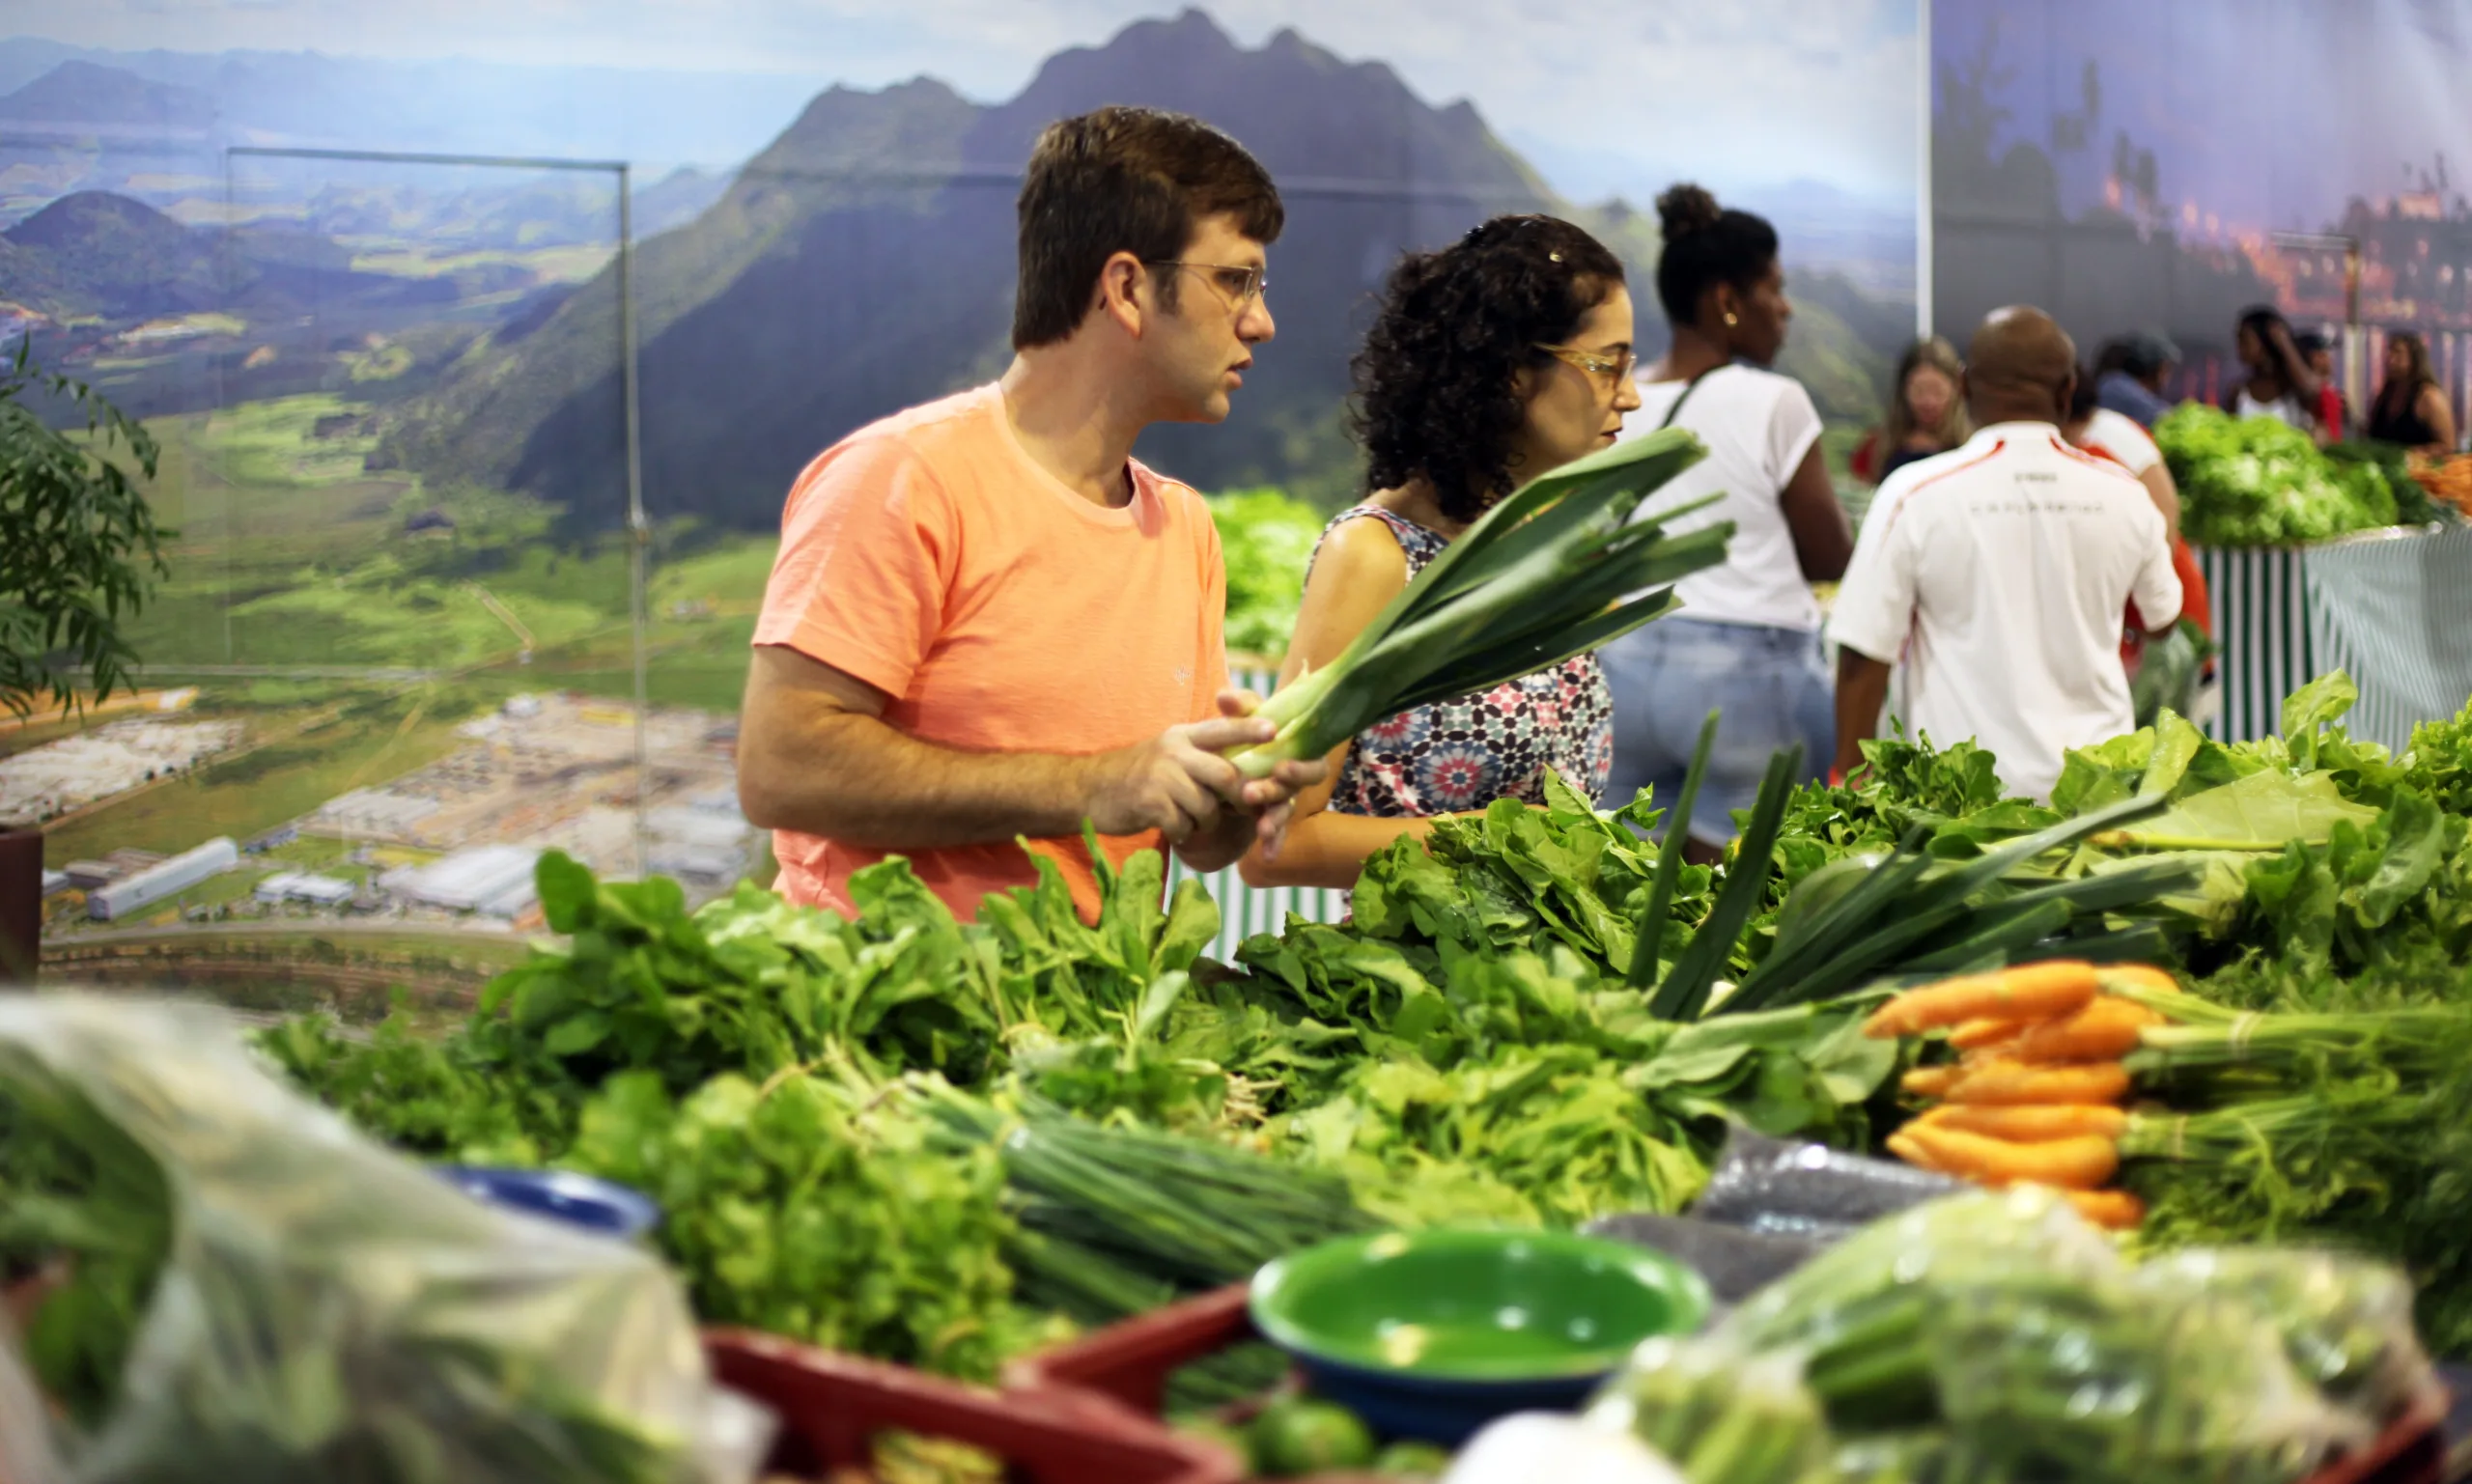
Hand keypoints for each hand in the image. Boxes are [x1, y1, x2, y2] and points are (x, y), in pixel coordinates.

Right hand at [1083, 703, 1276, 844]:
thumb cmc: (1136, 775)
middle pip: (1225, 773)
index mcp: (1182, 736)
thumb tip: (1243, 777)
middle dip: (1238, 797)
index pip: (1222, 727)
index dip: (1249, 728)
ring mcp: (1161, 776)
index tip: (1274, 730)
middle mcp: (1173, 750)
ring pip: (1207, 805)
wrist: (1087, 789)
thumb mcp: (1167, 753)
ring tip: (1190, 820)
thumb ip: (1200, 756)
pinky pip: (1185, 824)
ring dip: (1206, 821)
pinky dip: (1183, 833)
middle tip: (1241, 808)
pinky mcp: (1150, 802)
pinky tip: (1172, 828)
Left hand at [1213, 689, 1327, 858]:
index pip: (1313, 763)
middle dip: (1276, 792)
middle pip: (1296, 790)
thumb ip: (1239, 705)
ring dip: (1273, 820)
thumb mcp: (1245, 715)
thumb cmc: (1249, 729)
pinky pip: (1275, 832)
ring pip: (1283, 812)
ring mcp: (1283, 798)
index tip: (1280, 766)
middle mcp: (1294, 777)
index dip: (1301, 767)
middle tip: (1251, 793)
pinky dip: (1274, 843)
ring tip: (1260, 829)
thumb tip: (1224, 696)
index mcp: (1298, 751)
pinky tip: (1268, 856)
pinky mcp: (1269, 815)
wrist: (1236, 751)